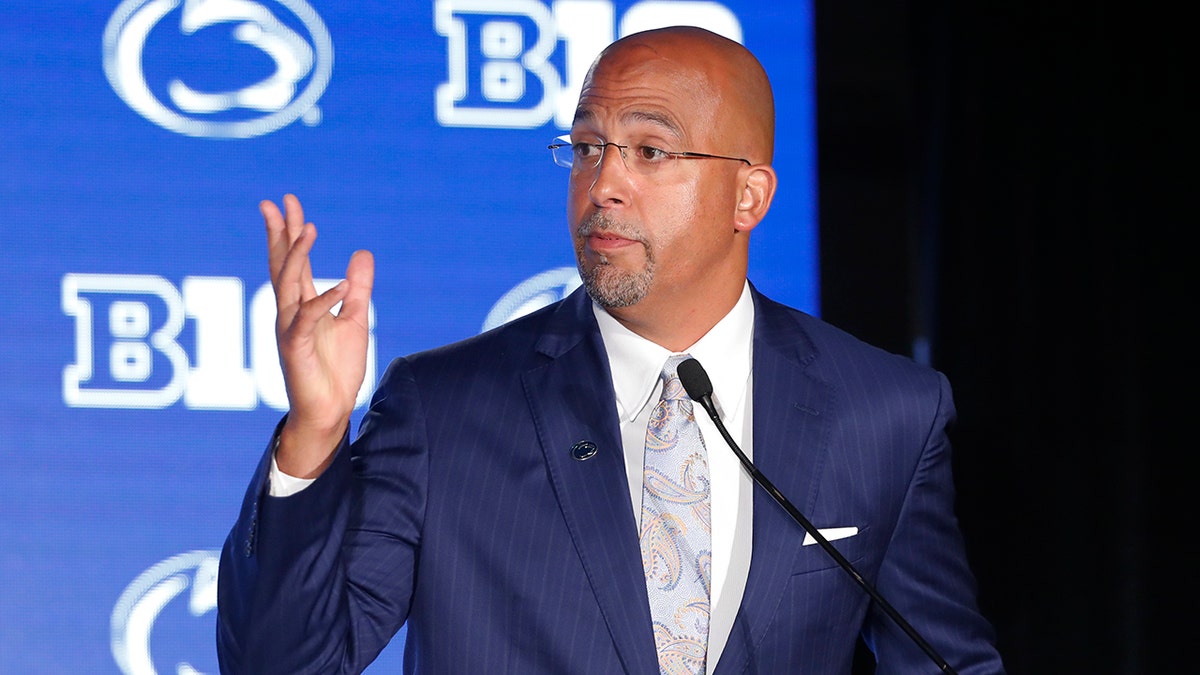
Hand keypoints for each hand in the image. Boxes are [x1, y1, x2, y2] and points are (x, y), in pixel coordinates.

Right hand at [264, 194, 374, 477]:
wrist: (329, 411)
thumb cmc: (336, 369)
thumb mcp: (355, 319)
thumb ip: (359, 288)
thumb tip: (362, 252)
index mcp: (302, 304)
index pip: (293, 260)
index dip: (290, 232)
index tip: (288, 203)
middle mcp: (289, 312)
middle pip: (282, 264)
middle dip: (280, 233)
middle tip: (275, 202)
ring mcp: (289, 329)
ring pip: (287, 285)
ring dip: (297, 256)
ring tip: (309, 228)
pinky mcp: (295, 348)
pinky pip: (308, 319)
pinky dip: (326, 301)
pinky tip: (344, 285)